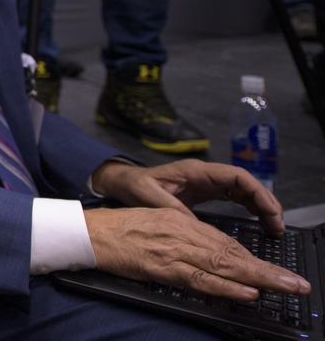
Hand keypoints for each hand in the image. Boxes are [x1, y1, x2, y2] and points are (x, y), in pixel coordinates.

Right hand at [85, 207, 309, 300]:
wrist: (88, 231)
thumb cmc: (118, 230)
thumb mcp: (156, 227)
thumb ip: (183, 240)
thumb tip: (211, 260)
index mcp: (182, 222)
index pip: (227, 243)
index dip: (256, 260)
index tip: (280, 274)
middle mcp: (183, 232)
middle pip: (233, 254)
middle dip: (269, 271)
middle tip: (298, 285)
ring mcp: (173, 249)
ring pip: (223, 264)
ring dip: (259, 278)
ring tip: (286, 288)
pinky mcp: (162, 266)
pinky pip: (199, 279)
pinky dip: (225, 286)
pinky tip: (246, 291)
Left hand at [91, 159, 284, 234]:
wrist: (122, 183)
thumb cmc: (134, 186)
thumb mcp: (149, 197)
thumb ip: (172, 209)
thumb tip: (194, 225)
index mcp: (196, 171)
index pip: (236, 176)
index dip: (257, 191)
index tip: (270, 210)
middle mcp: (205, 175)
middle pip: (245, 184)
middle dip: (265, 202)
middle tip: (278, 226)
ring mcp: (206, 183)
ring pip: (242, 191)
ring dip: (259, 206)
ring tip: (273, 228)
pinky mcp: (204, 193)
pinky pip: (233, 197)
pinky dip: (248, 208)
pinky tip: (258, 221)